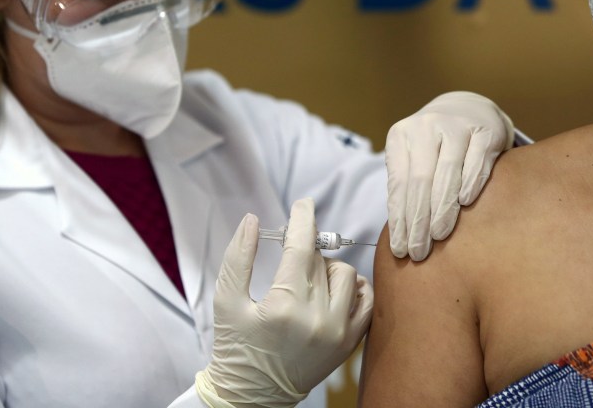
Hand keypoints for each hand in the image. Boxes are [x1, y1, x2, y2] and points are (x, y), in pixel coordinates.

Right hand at [196, 198, 373, 407]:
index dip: (303, 220)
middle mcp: (316, 319)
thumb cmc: (235, 347)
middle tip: (292, 253)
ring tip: (306, 280)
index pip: (301, 248)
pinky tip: (333, 289)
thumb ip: (239, 257)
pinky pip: (367, 299)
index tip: (303, 204)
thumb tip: (254, 220)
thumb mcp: (226, 301)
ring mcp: (338, 333)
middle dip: (307, 248)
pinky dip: (354, 287)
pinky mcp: (349, 343)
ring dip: (328, 268)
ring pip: (346, 274)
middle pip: (323, 259)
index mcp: (284, 306)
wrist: (252, 396)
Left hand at [385, 91, 513, 260]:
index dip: (399, 219)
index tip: (399, 250)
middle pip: (420, 180)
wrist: (468, 108)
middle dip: (418, 220)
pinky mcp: (485, 129)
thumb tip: (402, 234)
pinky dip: (470, 183)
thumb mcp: (414, 157)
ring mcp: (456, 125)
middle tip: (418, 252)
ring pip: (447, 172)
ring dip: (442, 208)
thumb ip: (407, 187)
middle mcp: (426, 126)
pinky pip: (476, 161)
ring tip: (438, 236)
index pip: (398, 184)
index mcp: (401, 135)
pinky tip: (465, 205)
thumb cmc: (435, 146)